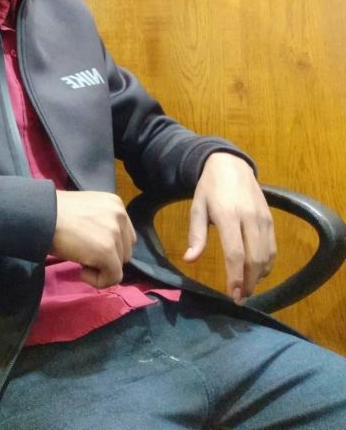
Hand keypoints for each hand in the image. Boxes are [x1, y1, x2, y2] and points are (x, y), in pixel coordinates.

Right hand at [51, 190, 135, 287]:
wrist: (41, 215)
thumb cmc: (56, 213)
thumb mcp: (87, 212)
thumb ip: (102, 224)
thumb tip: (105, 246)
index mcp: (115, 204)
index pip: (125, 235)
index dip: (109, 246)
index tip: (88, 246)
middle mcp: (120, 215)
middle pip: (125, 251)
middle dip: (107, 257)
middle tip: (83, 252)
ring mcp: (115, 234)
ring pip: (119, 265)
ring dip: (100, 267)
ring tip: (80, 258)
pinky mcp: (108, 252)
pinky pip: (113, 277)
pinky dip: (97, 280)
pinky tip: (81, 270)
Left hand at [184, 152, 275, 303]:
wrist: (231, 164)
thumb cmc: (210, 188)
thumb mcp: (197, 207)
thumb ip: (195, 235)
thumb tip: (189, 260)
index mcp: (228, 215)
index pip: (235, 253)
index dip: (235, 277)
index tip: (231, 295)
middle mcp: (249, 218)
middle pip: (254, 258)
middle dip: (248, 282)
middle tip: (239, 298)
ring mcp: (263, 219)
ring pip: (266, 256)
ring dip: (258, 277)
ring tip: (246, 289)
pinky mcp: (271, 219)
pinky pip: (272, 248)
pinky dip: (267, 264)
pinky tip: (256, 273)